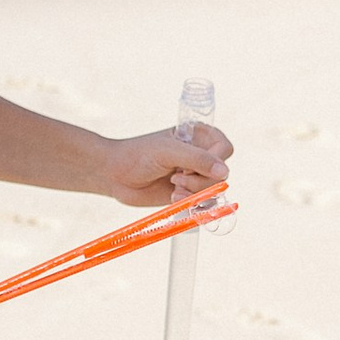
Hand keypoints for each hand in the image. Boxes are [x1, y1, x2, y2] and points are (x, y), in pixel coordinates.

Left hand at [100, 119, 232, 211]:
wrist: (115, 175)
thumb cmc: (138, 155)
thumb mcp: (168, 152)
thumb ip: (197, 160)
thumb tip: (224, 172)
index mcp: (199, 136)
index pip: (224, 149)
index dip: (214, 161)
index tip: (190, 167)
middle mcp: (201, 155)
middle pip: (221, 173)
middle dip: (200, 180)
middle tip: (176, 178)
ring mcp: (195, 175)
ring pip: (214, 190)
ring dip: (194, 193)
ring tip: (173, 188)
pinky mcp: (188, 193)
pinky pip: (203, 203)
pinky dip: (191, 203)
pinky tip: (173, 197)